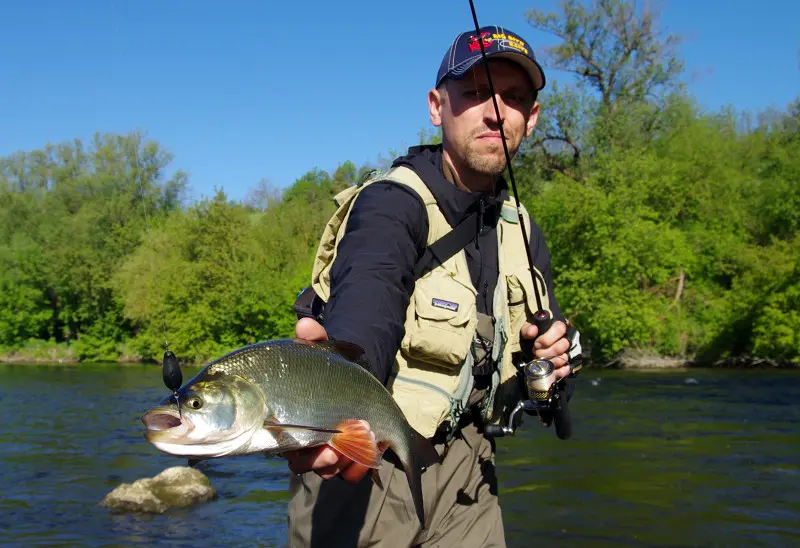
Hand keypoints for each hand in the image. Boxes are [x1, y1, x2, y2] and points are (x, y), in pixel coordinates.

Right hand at [286, 318, 369, 483]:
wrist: (357, 376)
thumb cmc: (331, 368)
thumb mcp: (323, 351)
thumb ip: (315, 339)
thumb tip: (305, 326)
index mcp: (291, 419)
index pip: (284, 445)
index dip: (298, 451)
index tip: (316, 445)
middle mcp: (305, 440)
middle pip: (304, 464)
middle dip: (319, 464)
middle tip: (333, 455)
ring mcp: (328, 451)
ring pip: (329, 472)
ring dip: (343, 467)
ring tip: (359, 455)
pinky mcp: (350, 454)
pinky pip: (351, 471)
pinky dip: (361, 467)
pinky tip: (372, 455)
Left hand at [521, 320, 571, 379]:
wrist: (532, 350)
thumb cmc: (532, 338)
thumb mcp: (527, 331)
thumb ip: (527, 329)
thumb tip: (532, 331)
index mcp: (557, 326)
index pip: (559, 328)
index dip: (547, 338)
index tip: (536, 344)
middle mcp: (566, 337)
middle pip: (563, 344)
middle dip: (548, 352)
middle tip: (536, 354)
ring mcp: (568, 351)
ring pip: (564, 357)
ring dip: (550, 362)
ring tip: (541, 362)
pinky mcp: (568, 363)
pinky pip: (566, 369)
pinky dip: (558, 372)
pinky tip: (550, 371)